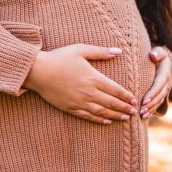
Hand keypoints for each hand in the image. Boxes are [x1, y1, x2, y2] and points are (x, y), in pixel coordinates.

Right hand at [23, 43, 138, 124]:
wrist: (37, 71)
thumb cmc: (59, 58)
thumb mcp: (81, 50)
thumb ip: (101, 52)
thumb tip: (119, 51)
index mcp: (93, 78)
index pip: (115, 90)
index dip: (126, 96)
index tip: (134, 100)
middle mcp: (88, 92)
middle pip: (111, 102)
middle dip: (124, 107)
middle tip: (134, 112)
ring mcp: (79, 101)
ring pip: (102, 111)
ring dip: (115, 115)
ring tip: (125, 118)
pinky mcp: (70, 108)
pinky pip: (88, 116)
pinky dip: (99, 119)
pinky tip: (107, 121)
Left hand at [140, 46, 171, 118]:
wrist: (161, 60)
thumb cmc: (156, 54)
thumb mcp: (158, 51)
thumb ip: (157, 52)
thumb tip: (153, 55)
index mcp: (165, 73)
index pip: (160, 84)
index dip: (153, 93)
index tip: (144, 100)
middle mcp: (167, 83)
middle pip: (160, 95)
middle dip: (151, 104)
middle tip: (140, 110)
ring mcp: (165, 89)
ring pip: (159, 101)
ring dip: (151, 109)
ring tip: (142, 115)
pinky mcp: (161, 94)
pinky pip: (158, 104)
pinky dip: (152, 110)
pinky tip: (145, 116)